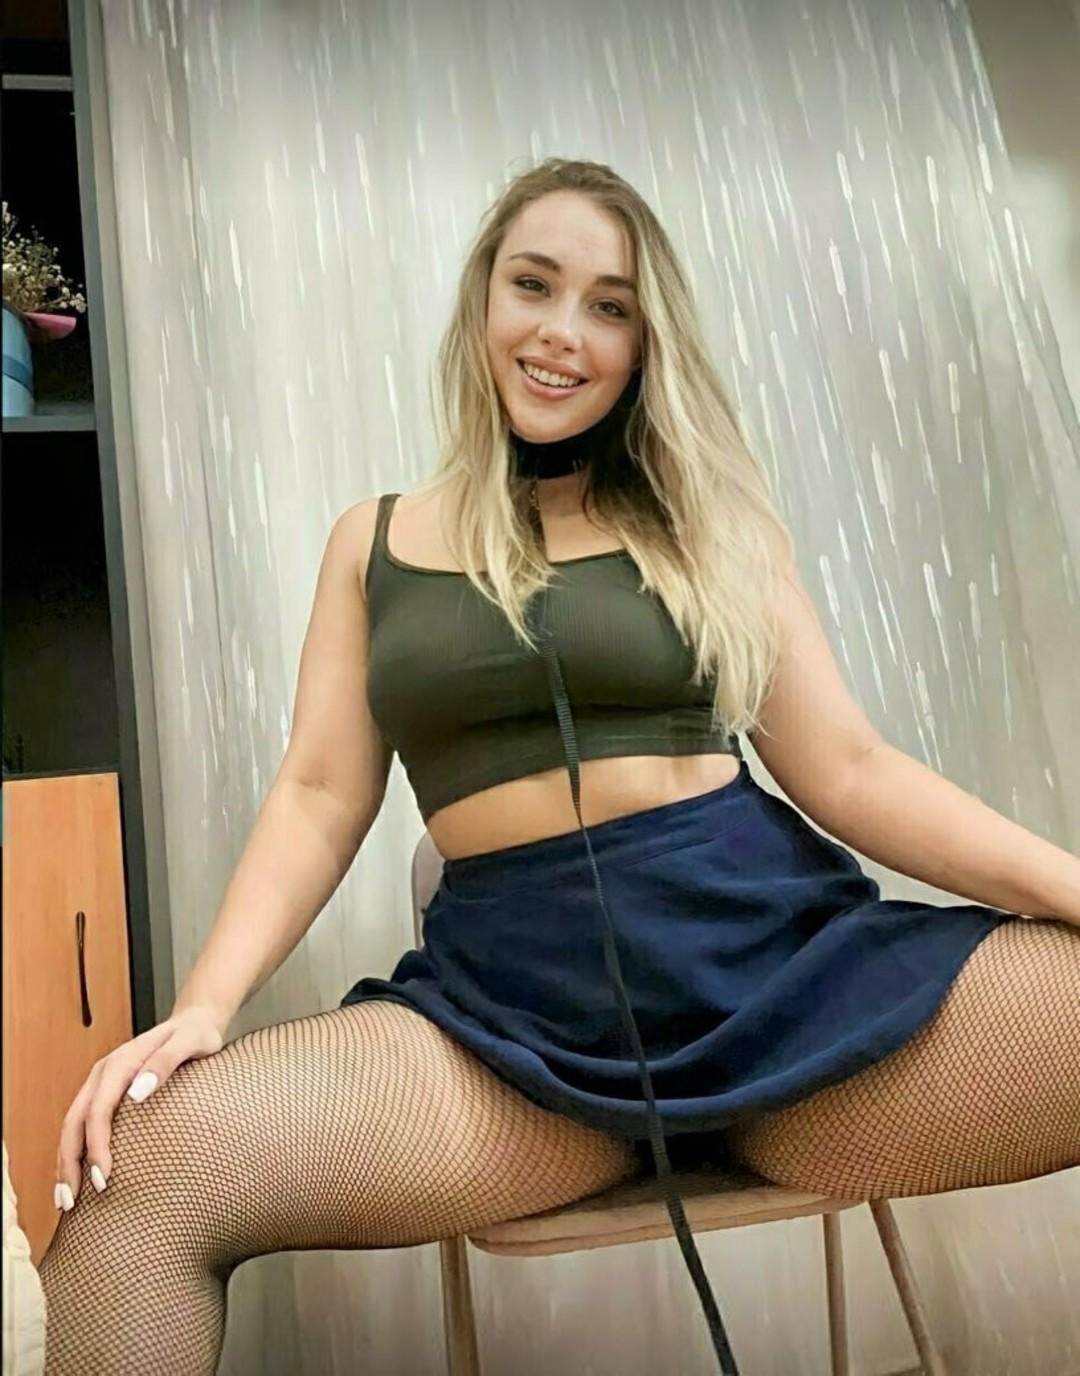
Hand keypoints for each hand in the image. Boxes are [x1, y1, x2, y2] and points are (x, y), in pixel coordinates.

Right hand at [54, 1006, 225, 1210]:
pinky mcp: (105, 1093)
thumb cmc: (196, 1035)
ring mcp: (101, 1083)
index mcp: (120, 1063)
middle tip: (72, 1202)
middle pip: (75, 1121)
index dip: (96, 1146)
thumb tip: (138, 1092)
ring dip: (66, 1162)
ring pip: (72, 1125)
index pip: (98, 1110)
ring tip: (66, 1199)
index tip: (103, 1178)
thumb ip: (166, 1062)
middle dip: (69, 1162)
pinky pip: (82, 1124)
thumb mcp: (190, 1042)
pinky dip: (75, 1151)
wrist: (194, 1021)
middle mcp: (103, 1073)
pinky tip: (77, 1176)